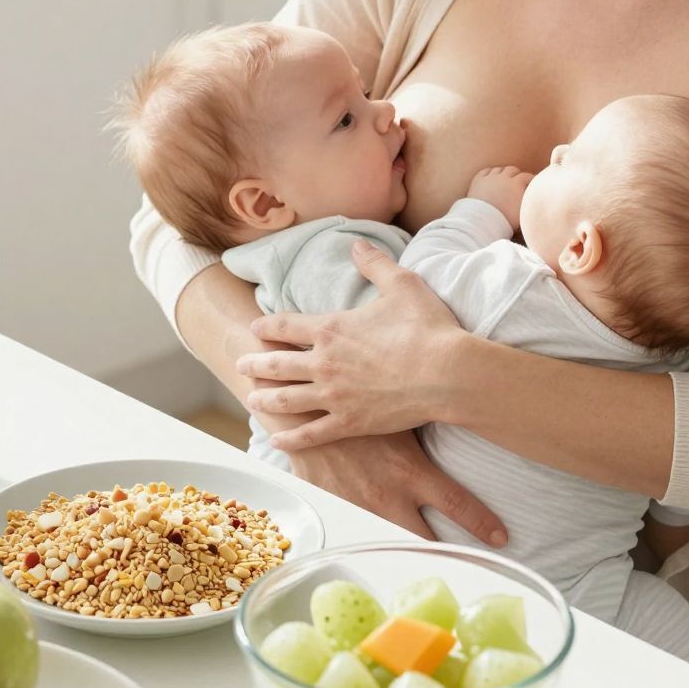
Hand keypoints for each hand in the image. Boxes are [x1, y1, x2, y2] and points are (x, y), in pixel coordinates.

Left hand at [237, 240, 462, 449]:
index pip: (286, 326)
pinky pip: (312, 433)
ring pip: (287, 399)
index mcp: (331, 328)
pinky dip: (292, 438)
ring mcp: (334, 395)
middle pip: (277, 364)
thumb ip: (375, 264)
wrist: (447, 374)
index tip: (255, 329)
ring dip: (266, 399)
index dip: (267, 327)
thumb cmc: (427, 328)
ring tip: (251, 400)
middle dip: (256, 364)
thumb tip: (356, 245)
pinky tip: (278, 442)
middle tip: (241, 365)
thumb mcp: (402, 285)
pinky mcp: (350, 422)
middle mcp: (324, 362)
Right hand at [288, 431, 506, 544]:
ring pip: (392, 543)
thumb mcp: (401, 418)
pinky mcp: (337, 512)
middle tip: (464, 563)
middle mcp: (388, 497)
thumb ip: (428, 427)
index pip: (458, 504)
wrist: (304, 412)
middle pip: (426, 540)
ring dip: (406, 550)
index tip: (501, 539)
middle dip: (445, 554)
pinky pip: (358, 532)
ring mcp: (361, 509)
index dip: (483, 524)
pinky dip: (369, 536)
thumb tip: (466, 413)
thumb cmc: (359, 406)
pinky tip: (376, 541)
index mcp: (411, 472)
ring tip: (421, 560)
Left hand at [468, 166, 532, 229]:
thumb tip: (534, 201)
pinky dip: (489, 173)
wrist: (483, 221)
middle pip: (512, 170)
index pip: (526, 176)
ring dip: (503, 173)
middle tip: (518, 180)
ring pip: (498, 170)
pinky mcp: (478, 181)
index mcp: (516, 184)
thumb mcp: (524, 212)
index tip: (532, 183)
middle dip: (516, 174)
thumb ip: (530, 203)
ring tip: (504, 179)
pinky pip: (485, 172)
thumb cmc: (506, 220)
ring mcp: (489, 178)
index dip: (530, 179)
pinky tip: (490, 177)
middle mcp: (503, 177)